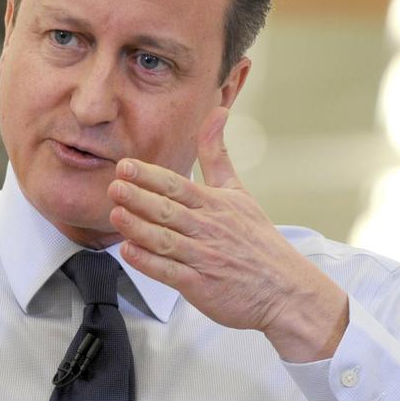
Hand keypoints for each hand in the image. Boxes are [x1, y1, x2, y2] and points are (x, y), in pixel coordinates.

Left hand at [108, 107, 347, 361]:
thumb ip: (218, 155)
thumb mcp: (239, 191)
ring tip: (116, 215)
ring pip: (167, 240)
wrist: (284, 289)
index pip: (178, 186)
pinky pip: (171, 273)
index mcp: (216, 204)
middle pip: (169, 210)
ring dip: (140, 228)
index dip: (150, 176)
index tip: (126, 166)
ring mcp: (205, 258)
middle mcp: (209, 228)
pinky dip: (150, 263)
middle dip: (140, 197)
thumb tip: (217, 111)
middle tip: (115, 186)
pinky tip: (130, 252)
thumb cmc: (257, 241)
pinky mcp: (201, 285)